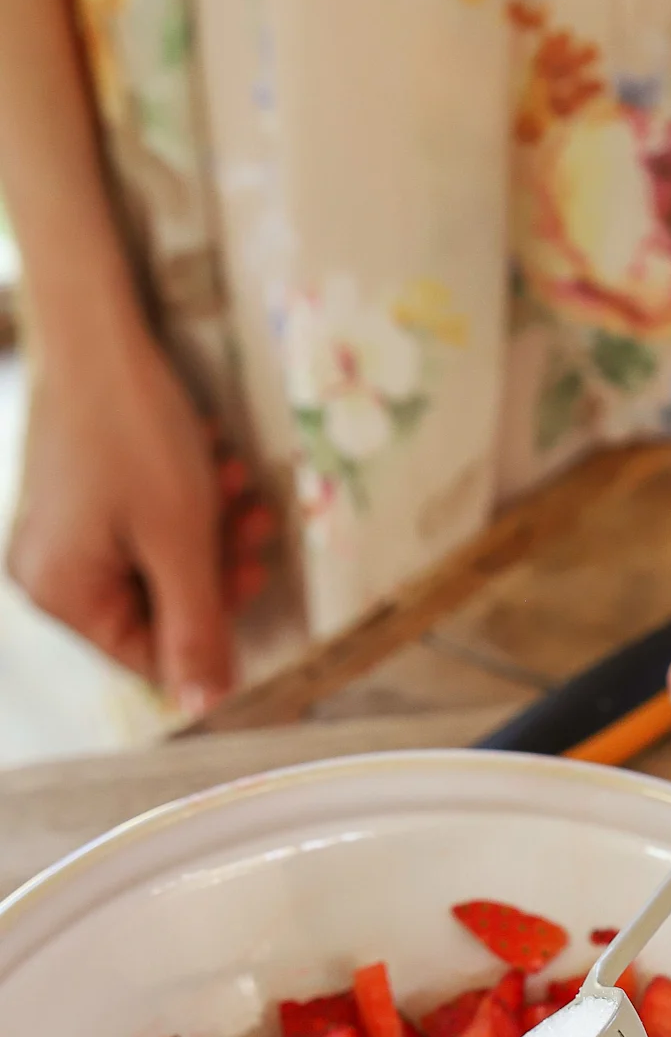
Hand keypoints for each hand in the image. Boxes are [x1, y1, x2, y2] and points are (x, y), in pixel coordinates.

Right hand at [6, 322, 272, 714]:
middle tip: (255, 524)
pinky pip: (145, 526)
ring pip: (160, 563)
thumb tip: (207, 705)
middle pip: (157, 607)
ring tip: (240, 485)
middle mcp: (50, 573)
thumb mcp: (181, 542)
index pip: (149, 655)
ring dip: (212, 530)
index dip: (210, 631)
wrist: (99, 330)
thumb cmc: (134, 433)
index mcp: (62, 595)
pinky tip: (215, 464)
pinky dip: (186, 504)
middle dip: (216, 566)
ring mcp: (63, 534)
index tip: (254, 583)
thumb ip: (197, 629)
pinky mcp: (82, 499)